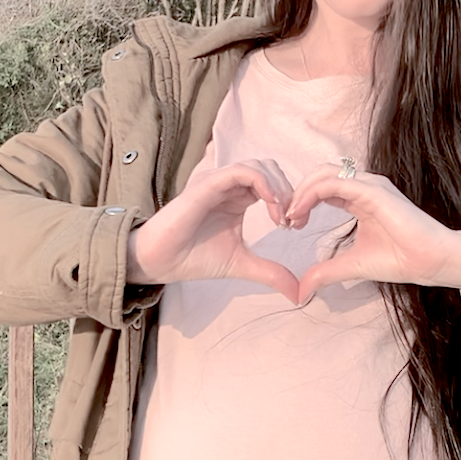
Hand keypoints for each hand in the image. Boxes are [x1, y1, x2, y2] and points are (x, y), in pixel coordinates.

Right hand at [126, 159, 298, 301]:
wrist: (161, 261)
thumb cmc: (194, 257)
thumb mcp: (242, 264)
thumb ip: (271, 273)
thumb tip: (299, 294)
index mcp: (239, 198)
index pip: (274, 183)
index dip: (291, 199)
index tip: (296, 226)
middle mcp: (229, 185)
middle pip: (272, 169)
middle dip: (289, 191)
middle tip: (293, 220)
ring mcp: (218, 182)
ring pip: (260, 166)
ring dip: (279, 188)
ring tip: (282, 216)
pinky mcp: (208, 184)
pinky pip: (241, 171)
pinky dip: (262, 183)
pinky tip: (271, 204)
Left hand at [284, 167, 460, 303]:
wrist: (430, 261)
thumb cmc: (400, 260)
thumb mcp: (351, 265)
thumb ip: (325, 272)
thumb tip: (301, 290)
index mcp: (360, 198)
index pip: (323, 187)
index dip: (301, 201)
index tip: (290, 225)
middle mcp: (364, 186)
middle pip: (319, 175)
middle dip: (297, 193)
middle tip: (286, 219)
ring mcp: (370, 185)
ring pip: (323, 174)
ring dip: (301, 192)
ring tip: (291, 216)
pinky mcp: (374, 191)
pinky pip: (334, 184)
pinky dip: (312, 194)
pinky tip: (300, 213)